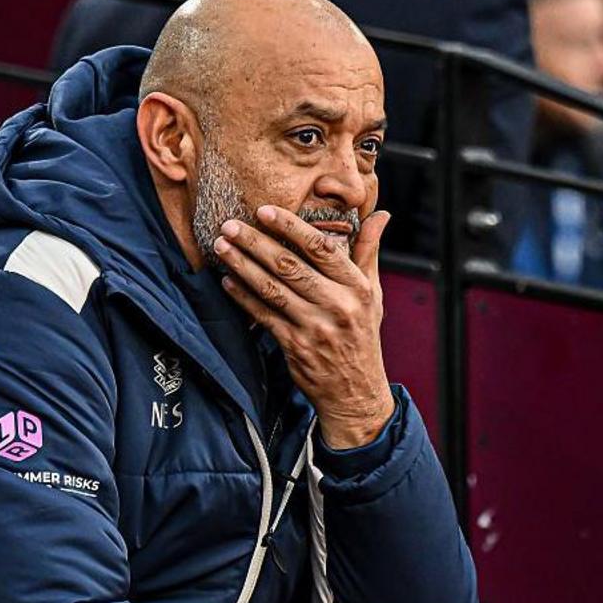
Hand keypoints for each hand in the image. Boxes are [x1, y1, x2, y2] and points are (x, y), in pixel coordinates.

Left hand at [214, 205, 394, 448]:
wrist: (355, 391)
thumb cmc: (361, 334)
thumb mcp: (372, 293)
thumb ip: (369, 251)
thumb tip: (381, 214)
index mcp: (357, 287)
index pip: (320, 247)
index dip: (290, 227)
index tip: (264, 210)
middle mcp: (337, 305)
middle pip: (289, 265)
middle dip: (255, 242)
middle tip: (229, 224)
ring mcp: (315, 327)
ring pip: (272, 288)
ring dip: (242, 265)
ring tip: (222, 247)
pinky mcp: (295, 346)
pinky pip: (263, 316)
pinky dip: (243, 297)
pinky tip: (227, 281)